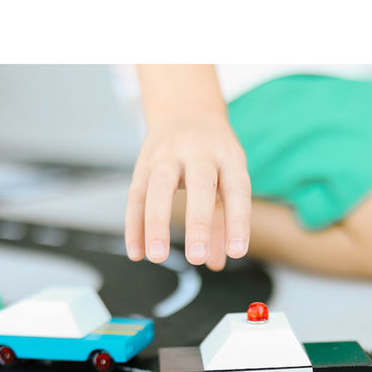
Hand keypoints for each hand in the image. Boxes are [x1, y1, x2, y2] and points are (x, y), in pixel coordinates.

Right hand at [126, 111, 250, 270]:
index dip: (238, 221)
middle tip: (197, 258)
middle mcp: (199, 152)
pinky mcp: (143, 163)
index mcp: (228, 156)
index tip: (237, 252)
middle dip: (198, 223)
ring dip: (156, 225)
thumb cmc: (214, 155)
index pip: (237, 189)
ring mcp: (167, 155)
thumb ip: (225, 221)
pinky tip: (136, 252)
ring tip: (157, 258)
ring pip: (159, 188)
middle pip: (199, 185)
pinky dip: (134, 225)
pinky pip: (136, 195)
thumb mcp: (229, 178)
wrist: (186, 109)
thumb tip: (217, 262)